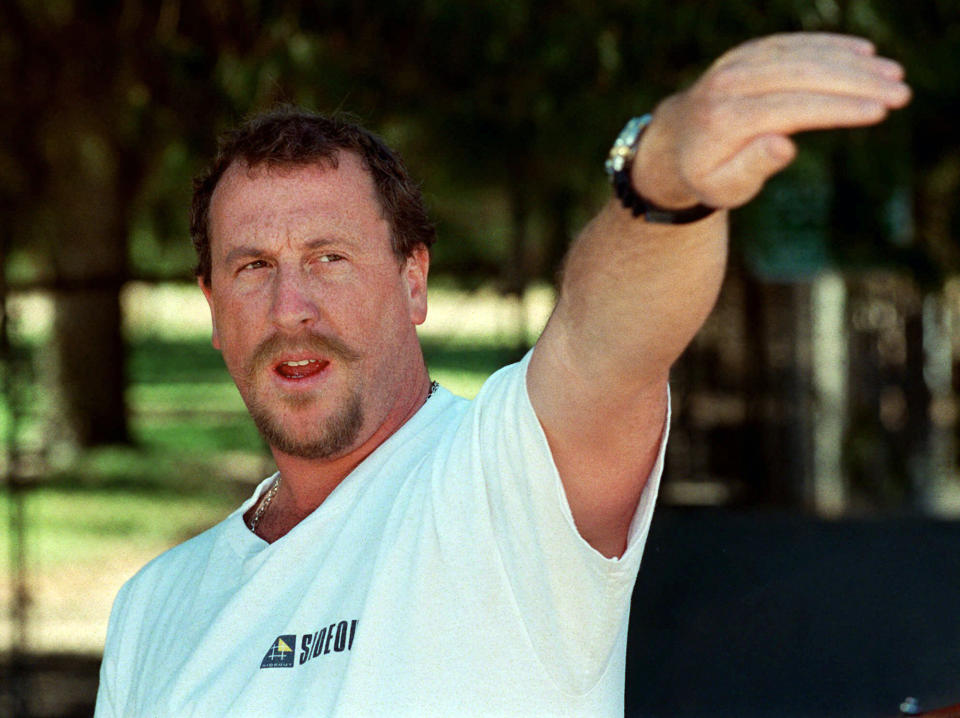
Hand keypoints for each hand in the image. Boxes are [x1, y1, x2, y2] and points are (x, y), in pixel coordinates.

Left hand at [634, 33, 911, 210]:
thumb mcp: (723, 187)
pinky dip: (827, 46)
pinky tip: (862, 53)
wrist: (674, 144)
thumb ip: (751, 167)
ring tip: (892, 74)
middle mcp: (728, 84)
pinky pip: (791, 44)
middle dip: (856, 82)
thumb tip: (784, 145)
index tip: (878, 111)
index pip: (790, 108)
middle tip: (900, 92)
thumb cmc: (706, 174)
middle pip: (801, 76)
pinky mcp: (745, 54)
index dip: (837, 108)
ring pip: (800, 55)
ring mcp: (736, 64)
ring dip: (850, 62)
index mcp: (724, 120)